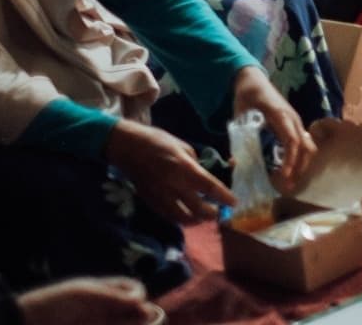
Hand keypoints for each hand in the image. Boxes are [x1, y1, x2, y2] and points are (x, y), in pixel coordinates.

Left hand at [17, 277, 157, 324]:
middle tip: (151, 322)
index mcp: (104, 293)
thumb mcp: (85, 295)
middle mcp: (105, 311)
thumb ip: (114, 297)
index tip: (138, 304)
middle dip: (146, 318)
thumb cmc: (54, 304)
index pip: (132, 290)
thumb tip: (143, 299)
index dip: (139, 295)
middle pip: (135, 313)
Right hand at [104, 119, 234, 222]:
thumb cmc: (158, 141)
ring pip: (182, 218)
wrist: (128, 148)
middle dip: (211, 213)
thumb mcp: (183, 146)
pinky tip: (185, 216)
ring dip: (196, 220)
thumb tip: (203, 174)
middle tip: (217, 211)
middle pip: (198, 209)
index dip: (224, 197)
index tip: (234, 203)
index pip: (210, 187)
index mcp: (185, 169)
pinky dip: (180, 219)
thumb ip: (195, 163)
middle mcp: (174, 186)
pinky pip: (169, 216)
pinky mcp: (151, 202)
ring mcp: (161, 197)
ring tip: (202, 217)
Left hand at [231, 67, 315, 190]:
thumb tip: (235, 163)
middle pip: (306, 147)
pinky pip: (304, 144)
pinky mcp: (295, 126)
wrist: (253, 80)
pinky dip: (300, 159)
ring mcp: (296, 122)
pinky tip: (289, 171)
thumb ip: (238, 138)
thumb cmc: (246, 96)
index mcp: (281, 115)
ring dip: (302, 165)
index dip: (291, 160)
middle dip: (300, 168)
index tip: (284, 176)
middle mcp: (293, 119)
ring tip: (289, 183)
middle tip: (288, 187)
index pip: (292, 140)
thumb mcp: (239, 115)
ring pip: (308, 146)